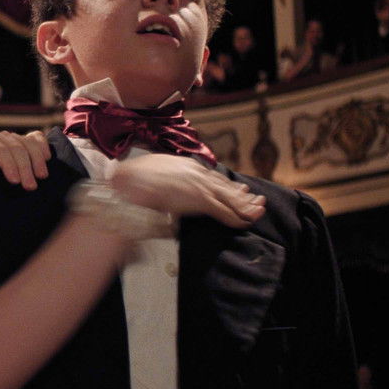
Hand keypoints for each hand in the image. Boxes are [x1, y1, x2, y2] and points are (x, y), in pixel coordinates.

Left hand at [0, 130, 49, 189]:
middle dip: (25, 167)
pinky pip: (38, 138)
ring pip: (29, 143)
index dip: (8, 163)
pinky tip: (48, 159)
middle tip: (30, 187)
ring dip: (37, 160)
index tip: (14, 181)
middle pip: (16, 148)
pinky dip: (44, 146)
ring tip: (42, 177)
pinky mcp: (28, 140)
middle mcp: (2, 138)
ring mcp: (16, 138)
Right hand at [108, 154, 265, 227]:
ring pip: (231, 199)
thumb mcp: (153, 175)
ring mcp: (200, 186)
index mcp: (188, 167)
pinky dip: (237, 217)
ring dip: (246, 206)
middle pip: (227, 186)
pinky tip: (246, 222)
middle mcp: (198, 174)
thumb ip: (165, 182)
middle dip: (243, 196)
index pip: (214, 178)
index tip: (240, 191)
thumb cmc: (134, 179)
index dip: (228, 187)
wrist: (128, 180)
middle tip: (258, 201)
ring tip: (259, 211)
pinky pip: (225, 211)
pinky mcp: (200, 200)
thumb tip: (167, 195)